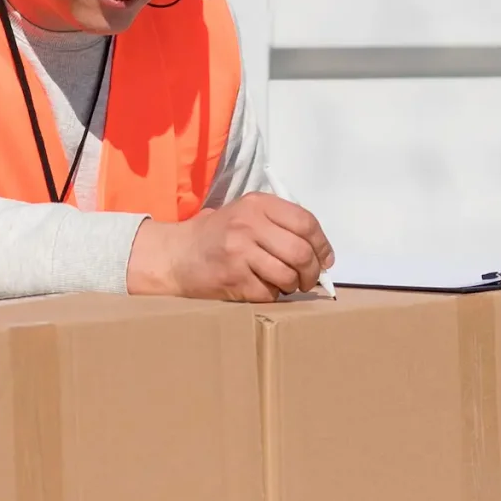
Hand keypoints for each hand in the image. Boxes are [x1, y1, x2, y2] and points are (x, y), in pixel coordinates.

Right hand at [128, 194, 335, 301]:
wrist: (174, 255)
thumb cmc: (216, 236)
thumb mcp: (245, 214)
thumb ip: (279, 223)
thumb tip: (319, 252)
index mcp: (257, 204)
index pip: (306, 223)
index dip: (322, 245)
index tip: (325, 259)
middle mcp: (248, 225)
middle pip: (301, 252)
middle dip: (312, 272)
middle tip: (309, 280)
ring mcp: (239, 252)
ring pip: (288, 275)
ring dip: (293, 286)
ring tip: (287, 285)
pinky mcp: (232, 279)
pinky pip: (268, 293)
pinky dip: (272, 295)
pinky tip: (263, 289)